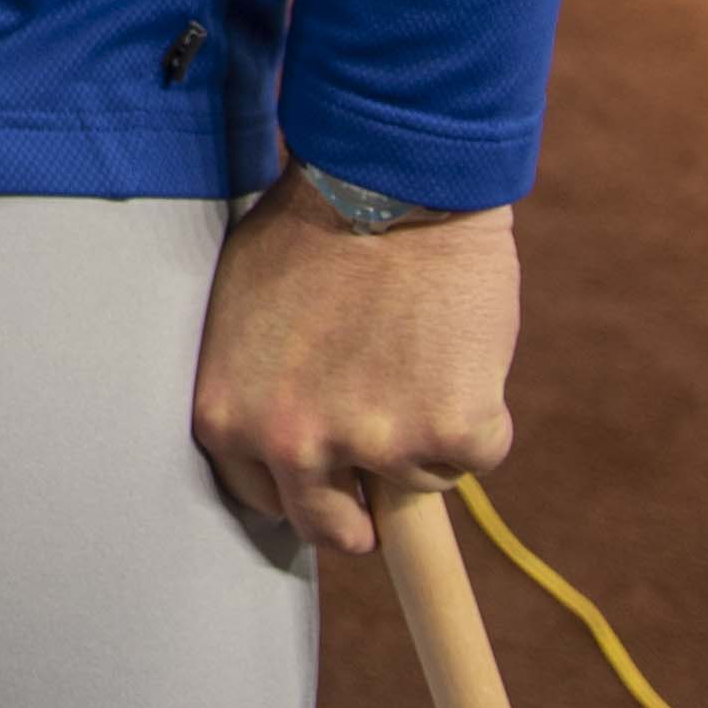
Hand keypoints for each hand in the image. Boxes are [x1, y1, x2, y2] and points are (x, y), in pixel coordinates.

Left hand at [188, 171, 518, 557]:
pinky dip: (478, 416)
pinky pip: (475, 455)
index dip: (295, 487)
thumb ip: (253, 385)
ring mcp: (376, 445)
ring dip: (423, 435)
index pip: (258, 499)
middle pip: (330, 530)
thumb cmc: (309, 226)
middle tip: (378, 476)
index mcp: (229, 417)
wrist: (390, 177)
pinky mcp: (452, 433)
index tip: (321, 479)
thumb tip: (270, 444)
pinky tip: (459, 349)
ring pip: (414, 483)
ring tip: (416, 349)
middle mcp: (293, 445)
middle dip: (356, 514)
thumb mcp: (240, 312)